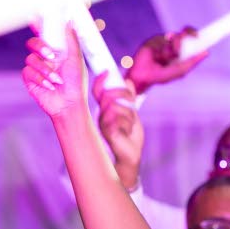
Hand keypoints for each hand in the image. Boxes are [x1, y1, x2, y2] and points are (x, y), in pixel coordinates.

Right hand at [22, 25, 88, 119]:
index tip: (35, 15)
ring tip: (57, 80)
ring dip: (45, 70)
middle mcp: (44, 58)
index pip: (44, 34)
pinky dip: (40, 79)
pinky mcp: (30, 79)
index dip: (38, 23)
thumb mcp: (76, 60)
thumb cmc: (76, 84)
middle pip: (32, 43)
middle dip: (40, 46)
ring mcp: (36, 68)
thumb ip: (71, 40)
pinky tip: (50, 86)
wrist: (69, 104)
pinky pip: (28, 72)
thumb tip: (69, 21)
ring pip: (31, 59)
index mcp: (56, 51)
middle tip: (51, 55)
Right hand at [94, 75, 144, 189]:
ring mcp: (103, 124)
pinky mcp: (108, 133)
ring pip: (116, 107)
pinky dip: (128, 124)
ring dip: (128, 114)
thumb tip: (128, 81)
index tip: (107, 72)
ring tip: (130, 124)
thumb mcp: (132, 113)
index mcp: (105, 109)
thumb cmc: (129, 136)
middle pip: (108, 95)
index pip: (98, 91)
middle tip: (131, 99)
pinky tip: (128, 131)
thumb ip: (129, 99)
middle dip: (123, 93)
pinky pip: (119, 120)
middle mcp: (101, 115)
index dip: (100, 81)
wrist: (130, 156)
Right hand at [126, 28, 208, 94]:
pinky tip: (157, 57)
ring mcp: (164, 41)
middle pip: (183, 34)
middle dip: (184, 38)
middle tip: (184, 45)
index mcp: (181, 51)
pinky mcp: (155, 39)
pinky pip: (162, 40)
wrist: (144, 75)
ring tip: (164, 60)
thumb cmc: (163, 75)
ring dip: (171, 50)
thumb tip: (206, 52)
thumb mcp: (181, 70)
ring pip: (174, 38)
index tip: (197, 35)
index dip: (194, 34)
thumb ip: (193, 61)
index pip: (190, 38)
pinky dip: (162, 50)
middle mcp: (173, 44)